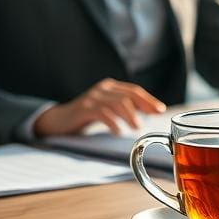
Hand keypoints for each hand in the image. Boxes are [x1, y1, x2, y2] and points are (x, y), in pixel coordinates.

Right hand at [33, 78, 165, 136]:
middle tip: (153, 117)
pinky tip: (118, 132)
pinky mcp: (84, 108)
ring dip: (130, 116)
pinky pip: (103, 113)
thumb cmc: (86, 117)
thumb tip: (147, 114)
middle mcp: (102, 88)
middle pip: (129, 95)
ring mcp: (93, 97)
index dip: (148, 100)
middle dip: (144, 106)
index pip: (134, 90)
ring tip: (137, 127)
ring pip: (118, 103)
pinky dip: (113, 123)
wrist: (58, 121)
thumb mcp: (106, 109)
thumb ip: (122, 108)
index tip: (160, 110)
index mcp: (110, 87)